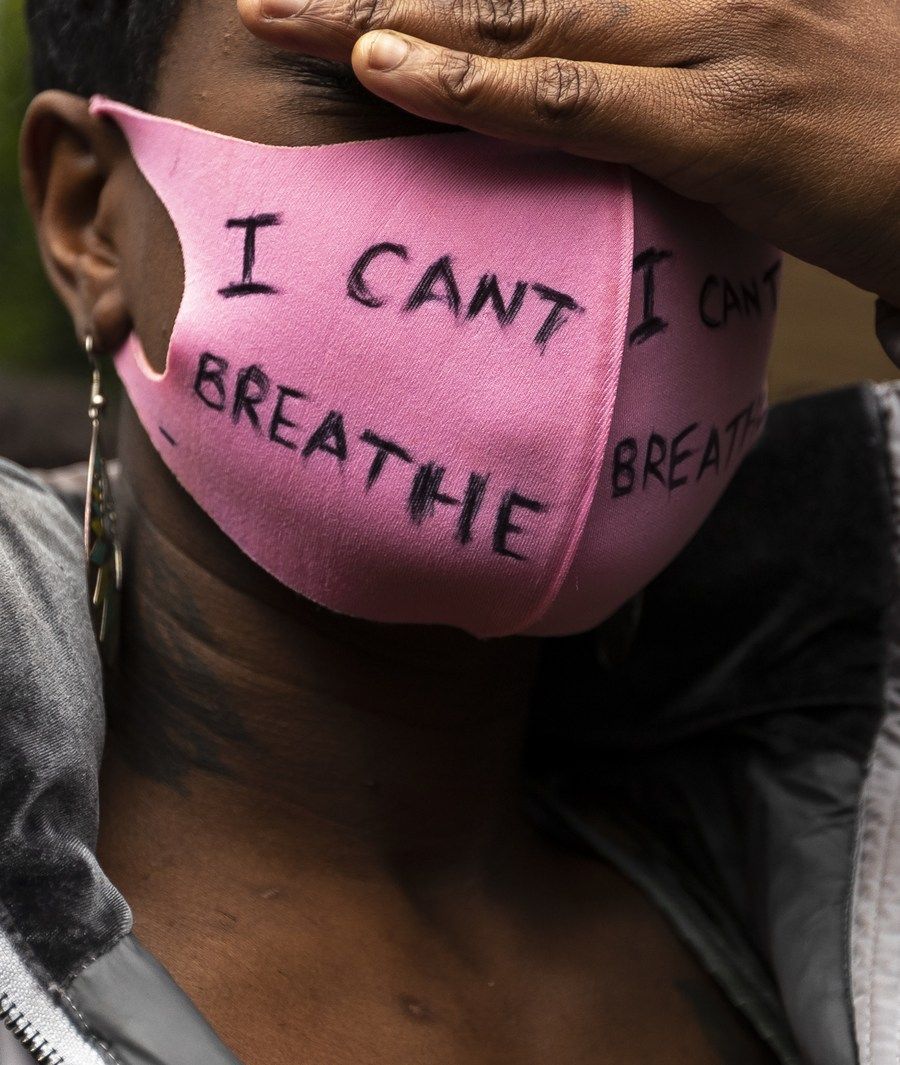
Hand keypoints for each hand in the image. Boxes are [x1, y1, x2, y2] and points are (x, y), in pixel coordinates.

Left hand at [239, 0, 899, 304]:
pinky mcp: (724, 120)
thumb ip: (674, 99)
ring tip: (283, 15)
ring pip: (519, 18)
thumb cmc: (883, 142)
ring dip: (391, 19)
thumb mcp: (768, 98)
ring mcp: (712, 43)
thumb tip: (612, 129)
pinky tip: (389, 71)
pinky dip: (474, 85)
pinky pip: (574, 99)